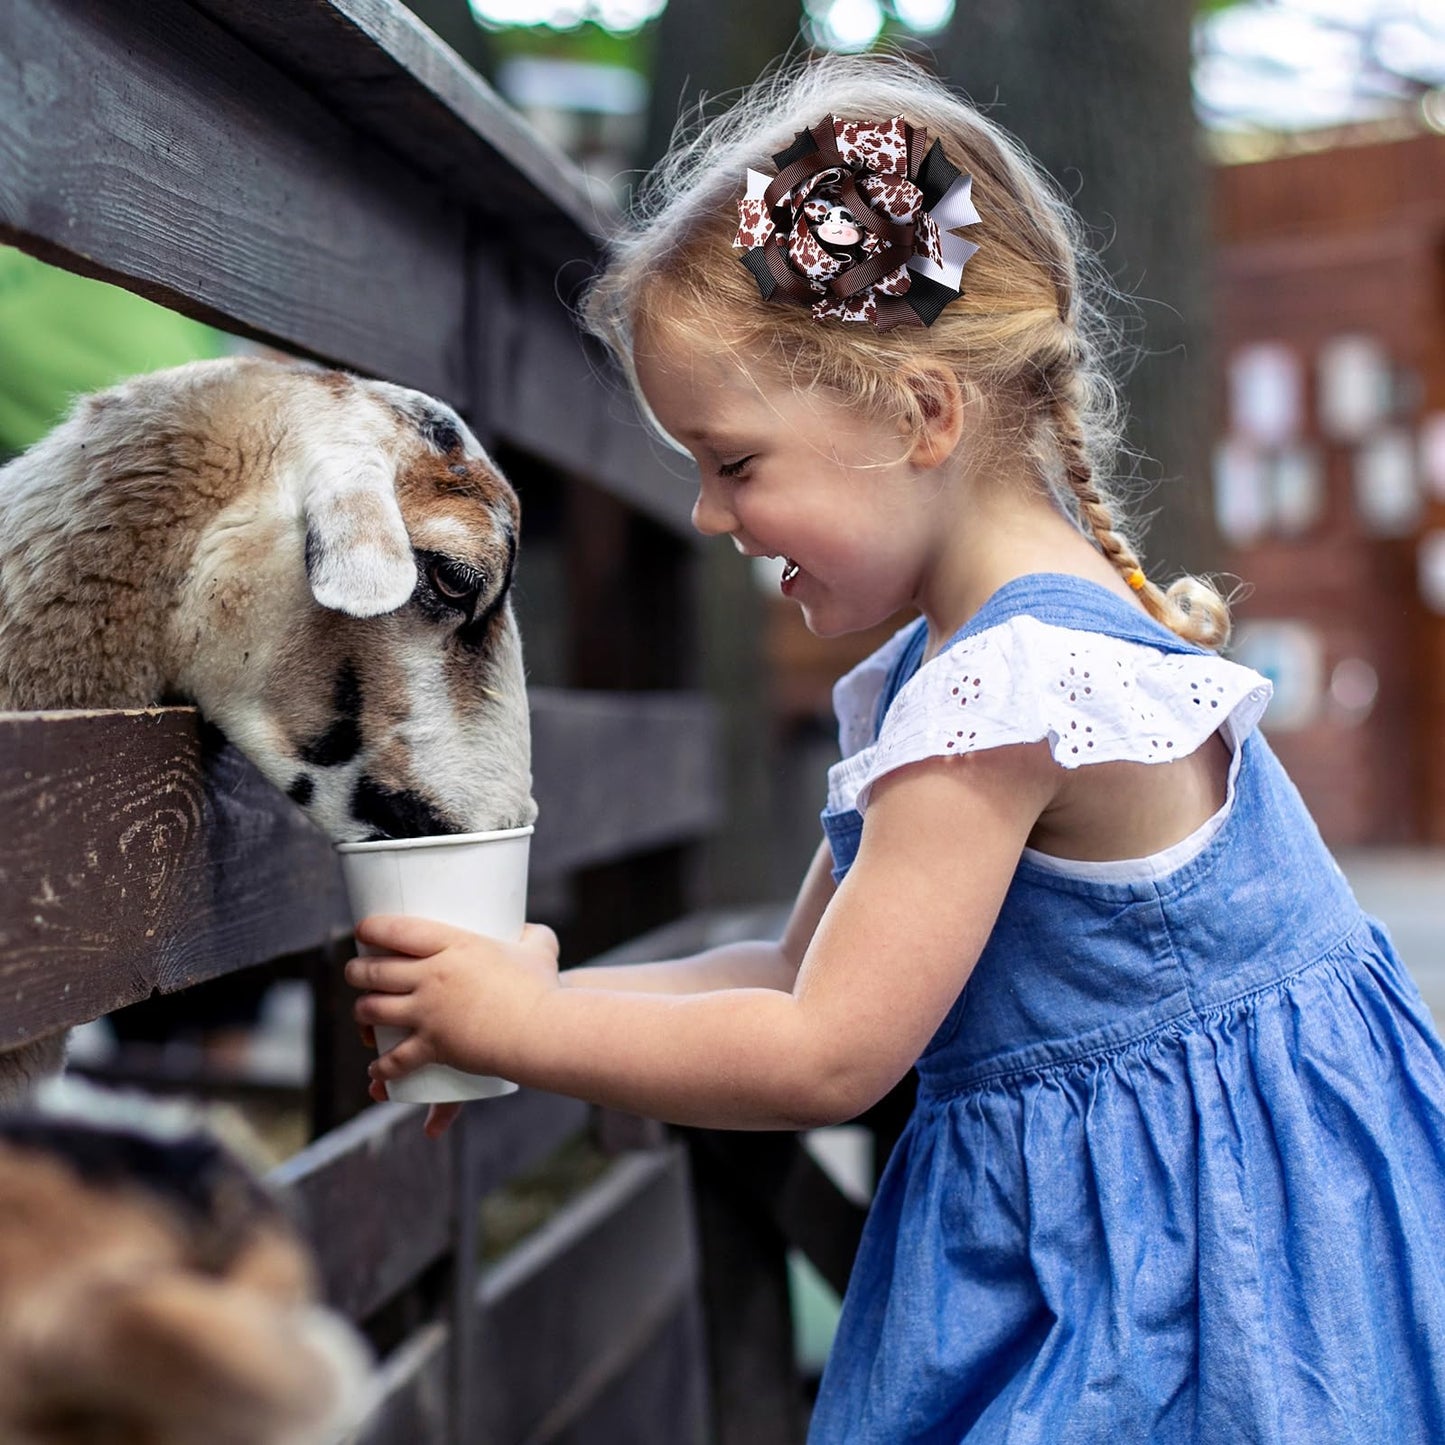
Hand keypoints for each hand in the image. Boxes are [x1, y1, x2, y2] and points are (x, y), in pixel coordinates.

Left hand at [345, 917, 559, 1095]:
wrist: (542, 1030)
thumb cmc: (543, 988)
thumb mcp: (540, 948)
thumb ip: (533, 935)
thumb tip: (529, 930)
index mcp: (454, 944)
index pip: (398, 930)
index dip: (372, 928)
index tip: (363, 930)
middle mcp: (432, 975)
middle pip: (376, 971)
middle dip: (357, 971)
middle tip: (356, 972)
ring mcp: (429, 1011)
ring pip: (374, 1010)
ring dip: (361, 1012)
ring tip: (363, 1013)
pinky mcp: (433, 1045)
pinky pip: (395, 1059)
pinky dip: (381, 1067)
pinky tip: (376, 1069)